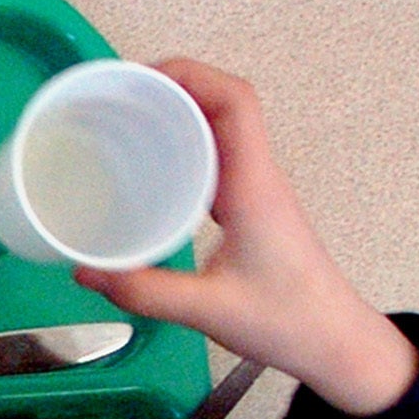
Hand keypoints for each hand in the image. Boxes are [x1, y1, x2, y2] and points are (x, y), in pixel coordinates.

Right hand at [70, 58, 415, 415]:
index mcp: (253, 186)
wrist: (337, 343)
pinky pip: (214, 158)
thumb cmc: (287, 321)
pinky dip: (179, 146)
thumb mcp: (208, 310)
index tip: (134, 79)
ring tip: (119, 122)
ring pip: (219, 128)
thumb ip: (144, 292)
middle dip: (170, 86)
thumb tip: (81, 270)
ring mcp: (255, 191)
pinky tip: (143, 168)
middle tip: (111, 99)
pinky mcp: (248, 208)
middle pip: (223, 103)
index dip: (189, 75)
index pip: (234, 102)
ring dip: (175, 112)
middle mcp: (257, 177)